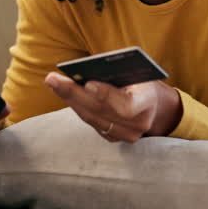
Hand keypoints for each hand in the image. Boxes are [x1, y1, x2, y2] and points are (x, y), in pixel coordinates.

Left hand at [43, 72, 181, 142]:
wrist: (154, 104)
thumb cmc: (141, 81)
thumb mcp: (137, 71)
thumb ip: (117, 72)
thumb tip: (85, 70)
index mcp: (148, 101)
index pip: (126, 105)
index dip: (107, 95)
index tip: (88, 84)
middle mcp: (139, 123)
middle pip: (101, 111)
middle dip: (74, 93)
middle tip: (53, 79)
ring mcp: (127, 135)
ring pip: (92, 118)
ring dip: (70, 100)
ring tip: (53, 84)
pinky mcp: (115, 138)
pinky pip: (91, 122)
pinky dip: (77, 107)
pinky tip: (64, 94)